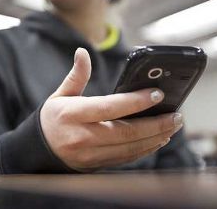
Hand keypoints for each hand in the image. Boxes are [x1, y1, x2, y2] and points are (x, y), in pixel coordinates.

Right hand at [40, 48, 182, 171]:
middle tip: (175, 115)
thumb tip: (83, 52)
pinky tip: (157, 140)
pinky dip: (144, 150)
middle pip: (125, 132)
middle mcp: (83, 136)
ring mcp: (90, 153)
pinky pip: (125, 158)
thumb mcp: (61, 94)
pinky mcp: (97, 163)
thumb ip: (76, 75)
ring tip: (172, 127)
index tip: (157, 94)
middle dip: (155, 124)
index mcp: (73, 114)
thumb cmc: (53, 118)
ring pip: (129, 148)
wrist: (41, 147)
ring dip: (154, 138)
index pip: (109, 107)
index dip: (135, 101)